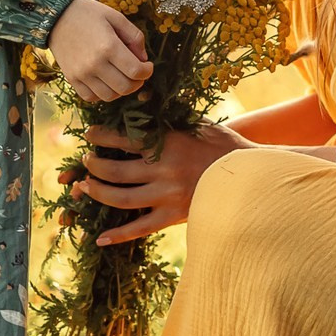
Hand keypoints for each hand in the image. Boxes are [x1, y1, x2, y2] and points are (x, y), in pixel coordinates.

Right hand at [47, 0, 151, 102]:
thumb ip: (134, 36)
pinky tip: (105, 82)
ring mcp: (82, 74)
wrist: (56, 16)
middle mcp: (95, 64)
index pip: (136, 71)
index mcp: (109, 46)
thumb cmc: (88, 14)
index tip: (147, 66)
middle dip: (137, 82)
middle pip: (125, 87)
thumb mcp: (116, 17)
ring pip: (110, 96)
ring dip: (121, 90)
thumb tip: (143, 58)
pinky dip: (102, 94)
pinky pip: (91, 97)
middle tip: (137, 73)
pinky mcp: (72, 78)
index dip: (147, 71)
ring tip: (122, 77)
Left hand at [76, 121, 249, 245]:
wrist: (250, 176)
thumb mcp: (196, 123)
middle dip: (93, 166)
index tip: (88, 134)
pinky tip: (99, 238)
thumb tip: (142, 97)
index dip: (101, 137)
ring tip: (85, 186)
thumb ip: (169, 116)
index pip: (123, 139)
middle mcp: (163, 170)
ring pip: (121, 198)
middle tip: (86, 161)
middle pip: (115, 170)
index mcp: (168, 143)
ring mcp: (167, 195)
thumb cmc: (223, 145)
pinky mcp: (174, 216)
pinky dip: (118, 234)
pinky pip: (140, 228)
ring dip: (97, 192)